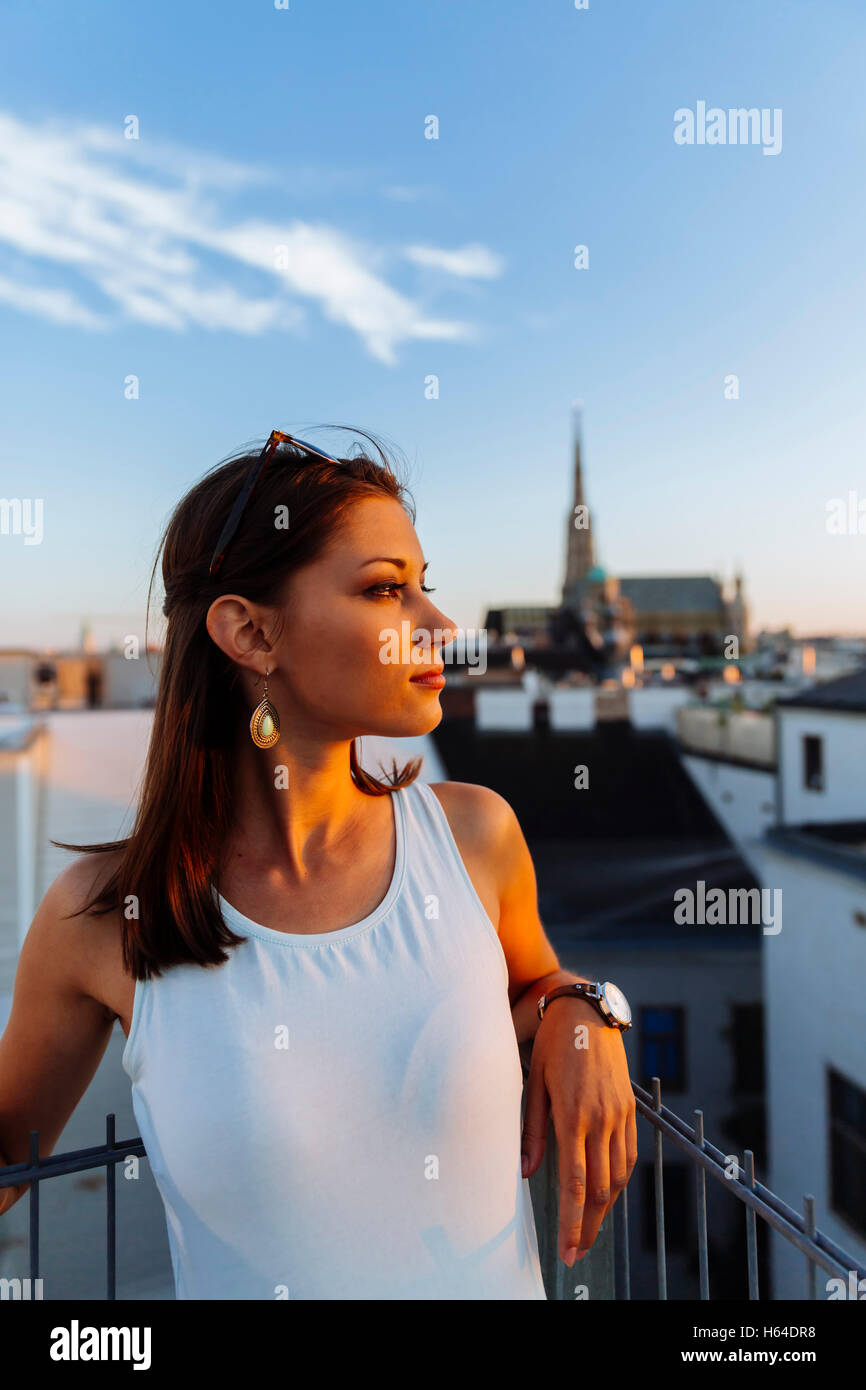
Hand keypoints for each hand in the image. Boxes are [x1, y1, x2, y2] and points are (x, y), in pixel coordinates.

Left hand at [521, 997, 637, 1265]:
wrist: (587, 1010)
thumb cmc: (553, 1043)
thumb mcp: (533, 1083)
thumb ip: (532, 1130)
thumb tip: (525, 1172)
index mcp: (573, 1115)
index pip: (574, 1183)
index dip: (571, 1222)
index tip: (567, 1250)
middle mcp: (601, 1119)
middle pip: (599, 1189)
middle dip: (588, 1225)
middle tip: (577, 1251)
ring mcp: (619, 1114)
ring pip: (618, 1176)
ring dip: (605, 1208)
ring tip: (589, 1230)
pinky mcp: (630, 1108)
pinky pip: (629, 1154)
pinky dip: (620, 1181)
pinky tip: (608, 1194)